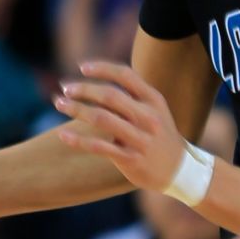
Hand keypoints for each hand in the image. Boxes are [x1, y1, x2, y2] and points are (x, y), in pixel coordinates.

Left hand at [55, 61, 185, 189]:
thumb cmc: (160, 136)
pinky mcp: (131, 159)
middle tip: (65, 88)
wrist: (180, 171)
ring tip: (59, 103)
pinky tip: (63, 135)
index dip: (102, 69)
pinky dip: (78, 140)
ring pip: (101, 118)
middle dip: (84, 89)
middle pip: (110, 96)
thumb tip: (99, 82)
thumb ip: (133, 96)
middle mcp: (148, 117)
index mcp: (154, 100)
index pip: (126, 75)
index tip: (82, 67)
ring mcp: (140, 139)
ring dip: (76, 109)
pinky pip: (99, 146)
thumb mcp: (156, 111)